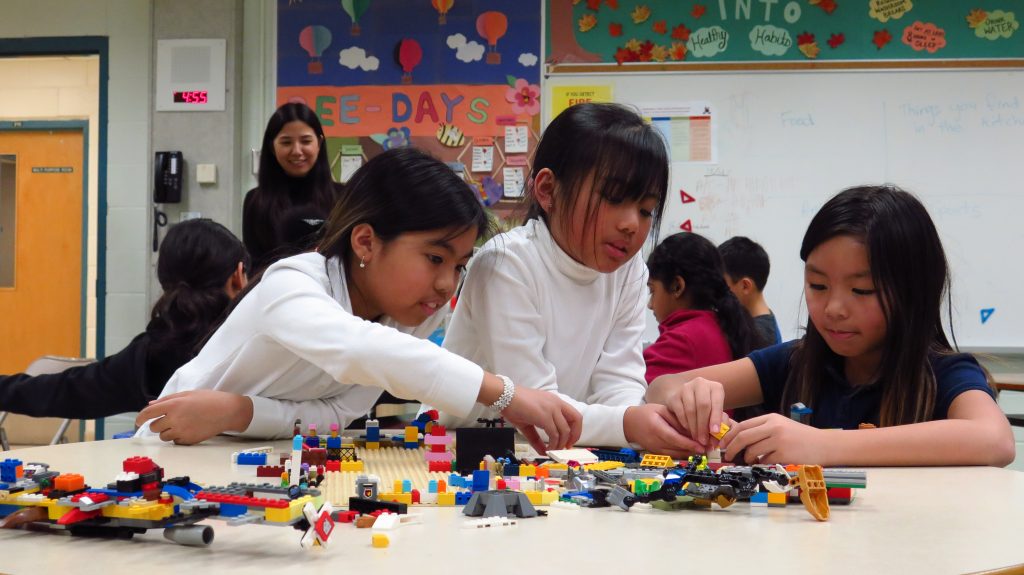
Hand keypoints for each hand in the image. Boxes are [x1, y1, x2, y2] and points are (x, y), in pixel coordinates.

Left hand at [135, 390, 253, 444]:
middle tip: (171, 420)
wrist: (227, 411)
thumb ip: (167, 400)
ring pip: (163, 436)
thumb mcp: (187, 394)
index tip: (138, 421)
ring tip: (182, 424)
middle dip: (159, 424)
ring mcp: (181, 431)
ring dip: (168, 431)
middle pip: (154, 427)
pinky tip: (190, 429)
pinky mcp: (188, 441)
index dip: (140, 418)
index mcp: (173, 405)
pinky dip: (179, 437)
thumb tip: (150, 406)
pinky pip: (175, 441)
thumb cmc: (209, 400)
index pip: (148, 413)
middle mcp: (175, 419)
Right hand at [500, 386, 581, 453]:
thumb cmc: (514, 406)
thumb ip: (537, 438)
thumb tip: (543, 452)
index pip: (574, 415)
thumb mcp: (529, 423)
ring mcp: (551, 409)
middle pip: (576, 420)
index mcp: (555, 402)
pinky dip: (552, 444)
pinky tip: (547, 449)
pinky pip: (554, 434)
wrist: (504, 396)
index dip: (575, 430)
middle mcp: (556, 403)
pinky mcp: (544, 416)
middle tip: (566, 448)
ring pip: (565, 431)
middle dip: (574, 436)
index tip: (568, 442)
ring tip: (552, 451)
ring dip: (560, 444)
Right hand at [623, 404, 703, 458]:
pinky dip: (682, 454)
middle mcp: (655, 441)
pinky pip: (672, 455)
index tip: (701, 445)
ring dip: (689, 454)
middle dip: (693, 450)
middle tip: (708, 449)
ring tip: (703, 451)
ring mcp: (655, 449)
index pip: (674, 438)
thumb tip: (692, 426)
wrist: (629, 424)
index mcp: (656, 428)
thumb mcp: (661, 410)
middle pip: (676, 448)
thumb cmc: (645, 413)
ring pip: (675, 454)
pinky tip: (692, 452)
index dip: (688, 443)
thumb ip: (676, 418)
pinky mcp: (656, 453)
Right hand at [654, 375, 725, 448]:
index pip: (717, 403)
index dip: (716, 418)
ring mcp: (685, 388)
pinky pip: (680, 412)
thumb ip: (719, 422)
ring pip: (690, 410)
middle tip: (704, 440)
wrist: (690, 399)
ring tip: (697, 439)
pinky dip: (685, 424)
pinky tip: (689, 431)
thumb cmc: (709, 409)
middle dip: (703, 425)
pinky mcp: (674, 396)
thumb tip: (716, 435)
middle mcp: (700, 383)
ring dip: (694, 427)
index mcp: (715, 387)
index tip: (715, 432)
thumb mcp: (717, 412)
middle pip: (703, 405)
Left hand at [719, 413, 827, 464]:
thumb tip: (736, 438)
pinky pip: (764, 462)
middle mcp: (774, 427)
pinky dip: (762, 464)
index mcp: (771, 418)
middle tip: (727, 456)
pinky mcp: (784, 455)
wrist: (825, 445)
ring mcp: (779, 441)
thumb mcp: (780, 426)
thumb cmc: (800, 437)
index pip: (742, 425)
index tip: (722, 445)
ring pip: (751, 451)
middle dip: (731, 448)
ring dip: (747, 459)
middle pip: (743, 437)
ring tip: (752, 460)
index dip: (729, 436)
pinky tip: (768, 463)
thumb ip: (761, 429)